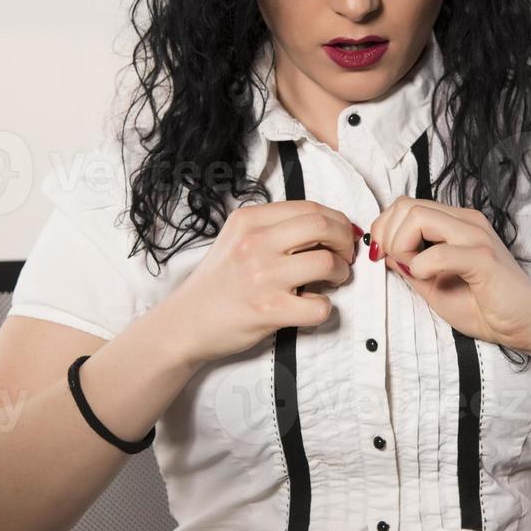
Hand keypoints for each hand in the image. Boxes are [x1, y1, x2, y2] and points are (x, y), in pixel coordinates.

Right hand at [161, 198, 358, 365]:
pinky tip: (312, 306)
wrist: (186, 322)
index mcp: (249, 220)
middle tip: (345, 255)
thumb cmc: (217, 283)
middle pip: (323, 226)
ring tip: (333, 281)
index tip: (342, 234)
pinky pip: (319, 306)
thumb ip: (272, 228)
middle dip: (345, 240)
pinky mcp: (269, 310)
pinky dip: (324, 307)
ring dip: (340, 273)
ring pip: (327, 263)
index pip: (310, 208)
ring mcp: (262, 277)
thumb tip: (325, 226)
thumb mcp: (236, 238)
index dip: (337, 221)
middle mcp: (255, 243)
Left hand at [367, 197, 530, 355]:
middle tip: (400, 265)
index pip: (405, 205)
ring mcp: (476, 236)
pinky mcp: (483, 258)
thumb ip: (410, 266)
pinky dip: (422, 266)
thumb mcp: (435, 286)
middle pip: (406, 205)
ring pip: (417, 217)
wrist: (530, 326)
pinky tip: (429, 279)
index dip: (386, 229)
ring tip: (416, 272)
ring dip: (402, 247)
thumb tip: (384, 251)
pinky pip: (438, 252)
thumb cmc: (486, 307)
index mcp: (455, 223)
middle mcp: (465, 221)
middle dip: (388, 236)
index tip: (388, 258)